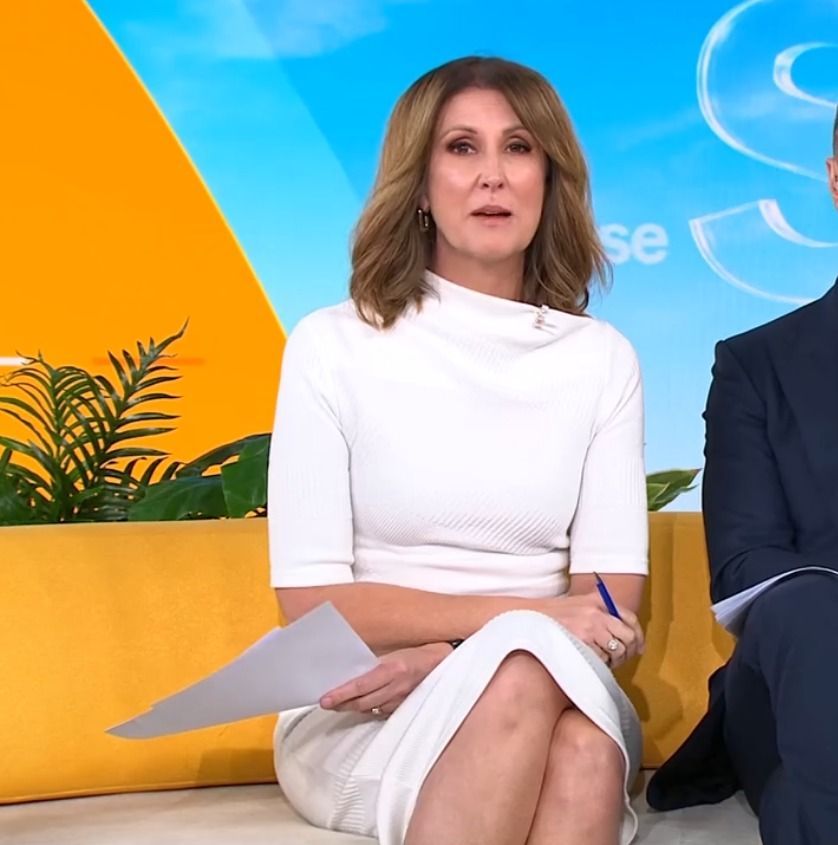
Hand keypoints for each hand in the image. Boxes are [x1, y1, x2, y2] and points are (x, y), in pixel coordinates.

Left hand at [319, 642, 451, 716]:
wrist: (442, 662)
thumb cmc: (416, 652)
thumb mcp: (394, 653)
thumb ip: (374, 663)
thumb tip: (350, 672)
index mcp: (392, 669)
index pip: (360, 686)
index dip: (340, 694)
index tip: (324, 699)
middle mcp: (396, 687)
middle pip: (362, 702)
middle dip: (341, 704)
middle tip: (325, 703)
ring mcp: (401, 699)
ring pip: (370, 708)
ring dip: (353, 707)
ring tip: (339, 704)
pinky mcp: (404, 706)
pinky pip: (381, 711)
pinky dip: (369, 709)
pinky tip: (360, 706)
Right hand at [535, 592, 644, 668]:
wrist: (531, 618)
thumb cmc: (556, 615)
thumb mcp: (581, 604)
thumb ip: (605, 613)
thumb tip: (633, 639)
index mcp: (599, 601)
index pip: (631, 618)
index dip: (638, 636)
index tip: (638, 647)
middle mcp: (597, 613)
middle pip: (628, 637)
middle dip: (628, 651)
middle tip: (620, 658)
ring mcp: (589, 628)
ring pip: (616, 651)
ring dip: (613, 659)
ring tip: (604, 660)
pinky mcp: (581, 643)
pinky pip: (601, 659)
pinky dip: (600, 664)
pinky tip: (591, 660)